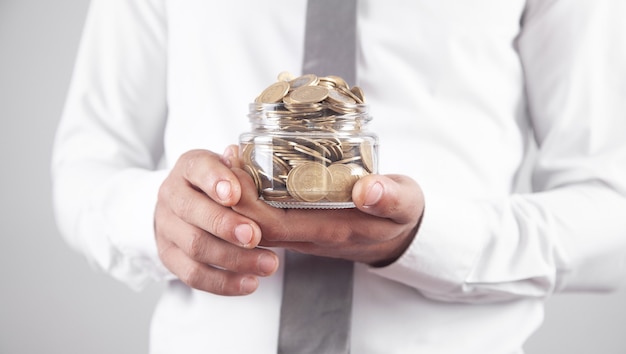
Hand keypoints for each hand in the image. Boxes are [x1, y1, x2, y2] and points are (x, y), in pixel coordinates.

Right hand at [154, 148, 278, 295]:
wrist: (184, 205)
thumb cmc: (220, 185)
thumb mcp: (232, 169)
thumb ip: (244, 169)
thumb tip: (256, 166)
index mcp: (188, 167)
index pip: (197, 168)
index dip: (215, 180)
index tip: (236, 194)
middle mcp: (171, 194)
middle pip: (192, 211)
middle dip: (225, 225)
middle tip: (255, 235)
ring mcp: (167, 227)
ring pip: (195, 246)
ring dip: (234, 258)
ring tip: (268, 264)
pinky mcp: (169, 256)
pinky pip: (194, 275)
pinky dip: (224, 282)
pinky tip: (251, 283)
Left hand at [231, 155, 424, 265]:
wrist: (400, 238)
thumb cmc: (401, 217)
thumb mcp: (406, 204)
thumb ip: (390, 198)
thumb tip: (367, 189)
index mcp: (331, 231)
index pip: (274, 225)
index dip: (246, 202)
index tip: (236, 167)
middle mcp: (310, 236)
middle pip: (256, 225)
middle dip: (234, 195)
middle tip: (226, 155)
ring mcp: (304, 232)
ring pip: (260, 221)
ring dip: (241, 194)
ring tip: (232, 156)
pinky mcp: (303, 225)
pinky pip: (270, 214)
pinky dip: (254, 193)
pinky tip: (250, 167)